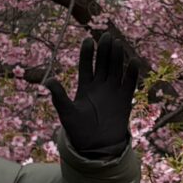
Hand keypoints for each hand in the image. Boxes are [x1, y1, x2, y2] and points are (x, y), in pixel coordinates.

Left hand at [46, 29, 147, 159]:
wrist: (96, 148)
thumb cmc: (78, 131)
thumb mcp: (66, 113)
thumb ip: (59, 96)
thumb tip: (48, 81)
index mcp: (84, 87)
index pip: (86, 65)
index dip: (87, 52)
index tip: (88, 39)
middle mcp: (99, 86)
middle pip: (103, 63)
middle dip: (104, 49)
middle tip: (106, 35)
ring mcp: (113, 92)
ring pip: (116, 69)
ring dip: (117, 57)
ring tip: (117, 43)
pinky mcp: (124, 100)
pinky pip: (129, 83)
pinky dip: (132, 73)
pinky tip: (134, 61)